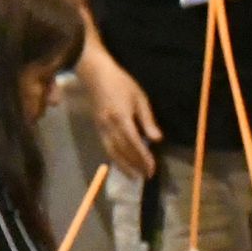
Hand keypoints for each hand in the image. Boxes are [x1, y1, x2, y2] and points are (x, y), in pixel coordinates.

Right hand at [83, 51, 162, 179]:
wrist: (95, 74)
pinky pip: (105, 147)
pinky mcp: (97, 127)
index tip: (152, 170)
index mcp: (122, 118)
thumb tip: (157, 139)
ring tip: (133, 176)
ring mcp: (101, 127)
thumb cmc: (121, 83)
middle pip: (122, 151)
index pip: (134, 143)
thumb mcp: (139, 98)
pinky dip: (114, 158)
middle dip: (135, 165)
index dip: (143, 158)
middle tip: (146, 176)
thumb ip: (147, 120)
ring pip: (111, 152)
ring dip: (123, 166)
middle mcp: (109, 126)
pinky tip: (120, 163)